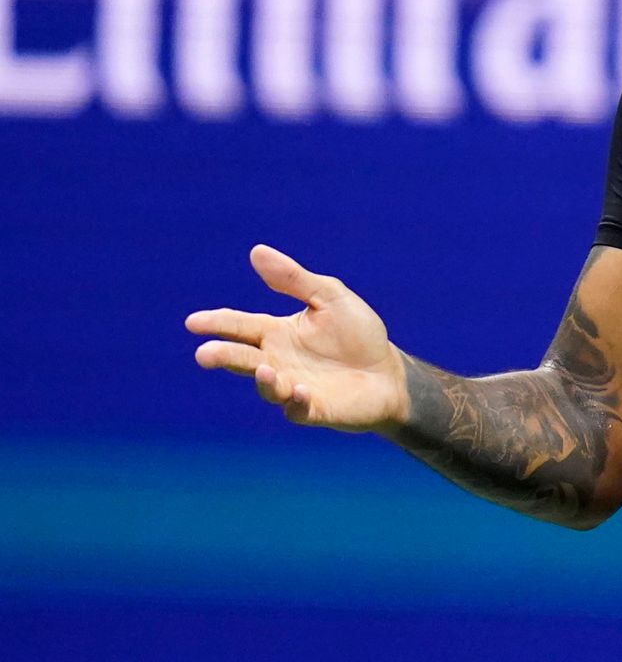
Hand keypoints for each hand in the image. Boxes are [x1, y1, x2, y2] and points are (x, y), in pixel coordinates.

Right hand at [186, 245, 409, 431]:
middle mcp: (278, 361)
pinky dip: (294, 401)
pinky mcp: (313, 409)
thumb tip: (257, 251)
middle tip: (204, 354)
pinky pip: (296, 409)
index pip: (240, 326)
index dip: (217, 323)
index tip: (193, 322)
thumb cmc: (358, 334)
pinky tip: (299, 390)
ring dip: (263, 380)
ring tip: (264, 369)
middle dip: (223, 356)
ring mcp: (292, 387)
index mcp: (277, 333)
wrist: (388, 372)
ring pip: (266, 386)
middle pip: (242, 358)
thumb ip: (294, 280)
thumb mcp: (330, 298)